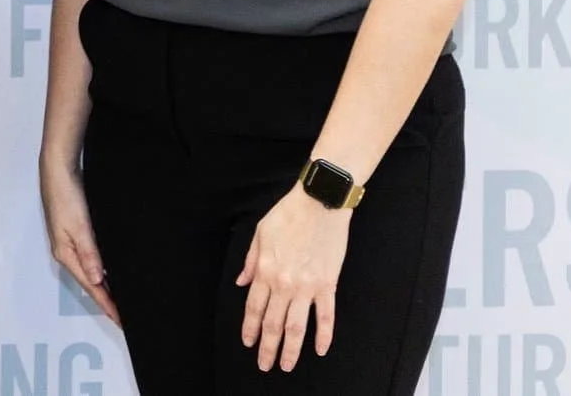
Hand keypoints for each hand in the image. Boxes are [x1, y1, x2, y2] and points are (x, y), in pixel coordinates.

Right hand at [38, 156, 118, 322]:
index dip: (106, 304)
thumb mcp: (79, 226)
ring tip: (121, 299)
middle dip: (106, 299)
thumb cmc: (66, 196)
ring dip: (105, 285)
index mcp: (66, 254)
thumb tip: (98, 281)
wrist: (58, 169)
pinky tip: (111, 271)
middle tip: (125, 316)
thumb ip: (89, 253)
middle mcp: (67, 252)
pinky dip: (103, 269)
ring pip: (91, 271)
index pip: (90, 286)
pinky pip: (92, 258)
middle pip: (90, 282)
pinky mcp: (76, 232)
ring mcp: (70, 242)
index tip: (121, 320)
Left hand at [237, 188, 350, 371]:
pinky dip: (324, 335)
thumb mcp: (259, 234)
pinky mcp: (328, 284)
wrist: (319, 203)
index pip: (254, 308)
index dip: (251, 328)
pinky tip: (321, 350)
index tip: (249, 344)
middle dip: (268, 347)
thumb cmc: (287, 215)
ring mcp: (308, 286)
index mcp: (265, 270)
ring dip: (291, 349)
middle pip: (274, 323)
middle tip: (265, 365)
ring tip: (287, 366)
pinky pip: (326, 316)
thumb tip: (241, 283)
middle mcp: (284, 283)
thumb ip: (250, 261)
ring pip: (297, 326)